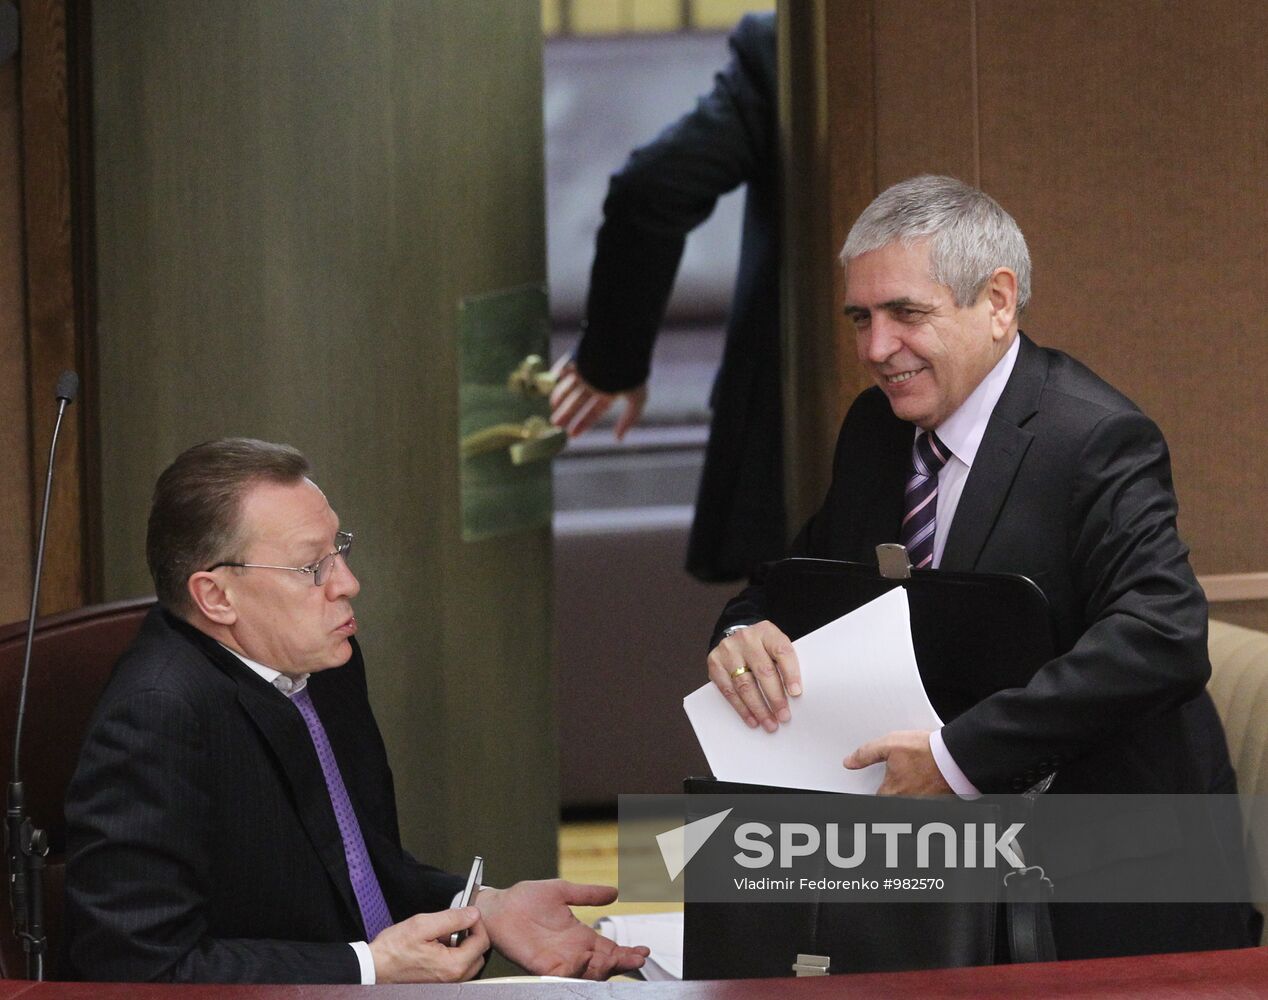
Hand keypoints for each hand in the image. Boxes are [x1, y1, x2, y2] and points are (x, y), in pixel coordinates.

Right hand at [368, 907, 487, 983]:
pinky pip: (456, 966)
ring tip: (442, 935)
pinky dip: (453, 953)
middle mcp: (453, 978)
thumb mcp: (423, 924)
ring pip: (469, 960)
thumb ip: (452, 918)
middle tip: (454, 924)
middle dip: (470, 934)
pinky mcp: (439, 982)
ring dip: (462, 944)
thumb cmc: (394, 950)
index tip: (466, 914)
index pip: (482, 941)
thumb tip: (473, 914)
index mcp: (453, 965)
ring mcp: (446, 983)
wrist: (375, 967)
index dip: (477, 923)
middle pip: (478, 952)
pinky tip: (436, 945)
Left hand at [475, 879, 648, 978]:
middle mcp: (573, 951)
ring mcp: (559, 960)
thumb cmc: (525, 898)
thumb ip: (588, 894)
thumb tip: (614, 891)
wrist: (498, 907)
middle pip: (604, 964)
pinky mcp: (542, 966)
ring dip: (604, 968)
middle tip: (635, 958)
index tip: (642, 951)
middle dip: (622, 963)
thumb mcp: (562, 891)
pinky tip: (587, 961)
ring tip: (616, 958)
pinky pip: (564, 974)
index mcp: (580, 935)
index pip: (609, 948)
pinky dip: (577, 971)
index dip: (627, 952)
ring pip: (589, 972)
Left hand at [549, 359, 646, 439]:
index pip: (596, 410)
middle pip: (580, 400)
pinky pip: (566, 365)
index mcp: (611, 391)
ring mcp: (588, 368)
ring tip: (552, 409)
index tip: (573, 434)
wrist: (624, 344)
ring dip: (560, 397)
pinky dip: (558, 374)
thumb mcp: (637, 398)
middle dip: (568, 413)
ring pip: (571, 385)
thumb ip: (629, 419)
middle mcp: (598, 381)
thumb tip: (618, 439)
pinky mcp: (579, 354)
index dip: (585, 422)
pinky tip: (550, 384)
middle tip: (556, 425)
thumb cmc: (631, 372)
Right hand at [706, 620, 801, 731]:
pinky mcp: (715, 663)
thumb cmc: (763, 647)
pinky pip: (728, 691)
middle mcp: (746, 638)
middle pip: (763, 671)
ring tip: (769, 723)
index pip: (781, 651)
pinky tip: (752, 719)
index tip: (796, 693)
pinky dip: (742, 708)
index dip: (790, 673)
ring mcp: (728, 650)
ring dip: (758, 708)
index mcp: (766, 631)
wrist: (737, 637)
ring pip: (745, 684)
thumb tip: (794, 695)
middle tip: (783, 716)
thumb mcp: (775, 646)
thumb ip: (785, 663)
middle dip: (775, 698)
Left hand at [844, 730, 952, 794]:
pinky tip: (926, 781)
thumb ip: (866, 754)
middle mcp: (907, 803)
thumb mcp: (889, 744)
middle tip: (898, 778)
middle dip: (892, 792)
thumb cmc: (927, 752)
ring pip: (909, 802)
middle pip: (892, 801)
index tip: (878, 785)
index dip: (875, 791)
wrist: (956, 756)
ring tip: (912, 778)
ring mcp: (924, 805)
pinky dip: (923, 794)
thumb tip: (849, 762)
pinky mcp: (938, 802)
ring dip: (908, 794)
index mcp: (892, 793)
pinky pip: (925, 801)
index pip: (875, 799)